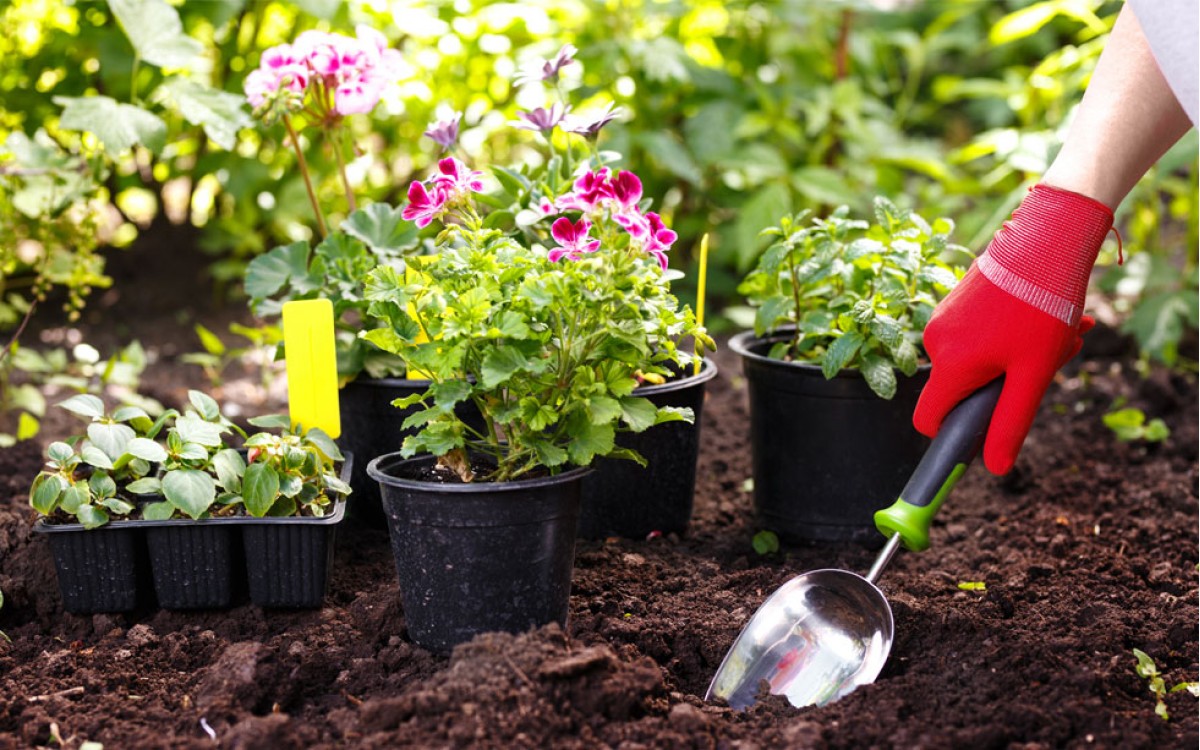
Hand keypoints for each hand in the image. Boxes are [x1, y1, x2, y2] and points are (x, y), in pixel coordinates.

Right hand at [913, 267, 1094, 474]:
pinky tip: (1041, 314)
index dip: (954, 434)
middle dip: (1004, 385)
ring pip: (975, 360)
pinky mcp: (954, 300)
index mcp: (950, 365)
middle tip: (1046, 361)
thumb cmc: (1041, 305)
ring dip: (1014, 356)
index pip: (929, 421)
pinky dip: (1008, 334)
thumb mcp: (1033, 374)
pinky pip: (976, 334)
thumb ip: (1009, 423)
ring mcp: (943, 318)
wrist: (1046, 235)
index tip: (986, 430)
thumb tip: (995, 468)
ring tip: (1053, 333)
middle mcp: (936, 342)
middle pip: (962, 388)